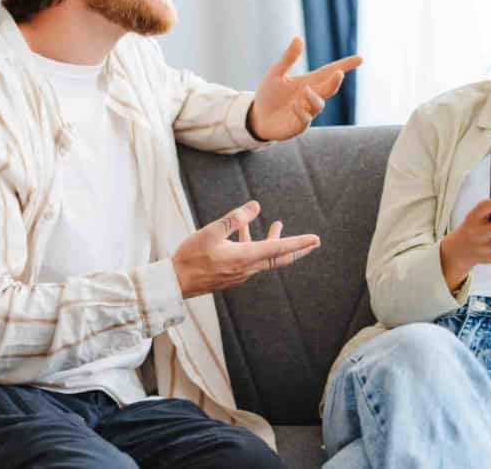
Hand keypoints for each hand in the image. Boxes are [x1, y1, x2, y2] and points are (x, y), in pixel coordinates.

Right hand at [171, 200, 320, 298]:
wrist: (175, 283)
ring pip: (264, 257)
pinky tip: (244, 232)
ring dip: (274, 242)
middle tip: (314, 243)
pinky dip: (254, 244)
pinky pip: (250, 258)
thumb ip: (234, 218)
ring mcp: (239, 273)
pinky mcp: (231, 274)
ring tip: (278, 224)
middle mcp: (247, 268)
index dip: (299, 243)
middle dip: (298, 249)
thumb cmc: (191, 257)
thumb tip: (256, 206)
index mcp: (245, 257)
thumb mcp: (211, 232)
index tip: (315, 240)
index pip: (279, 249)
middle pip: (279, 258)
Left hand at [248, 37, 362, 139]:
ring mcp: (307, 112)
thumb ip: (288, 58)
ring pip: (319, 104)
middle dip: (335, 81)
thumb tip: (299, 38)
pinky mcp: (299, 125)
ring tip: (304, 91)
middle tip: (339, 74)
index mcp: (308, 82)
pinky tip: (295, 106)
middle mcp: (311, 96)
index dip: (344, 65)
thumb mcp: (276, 73)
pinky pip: (306, 119)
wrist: (256, 117)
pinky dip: (302, 111)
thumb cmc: (268, 95)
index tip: (360, 58)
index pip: (329, 72)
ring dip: (314, 97)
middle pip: (329, 88)